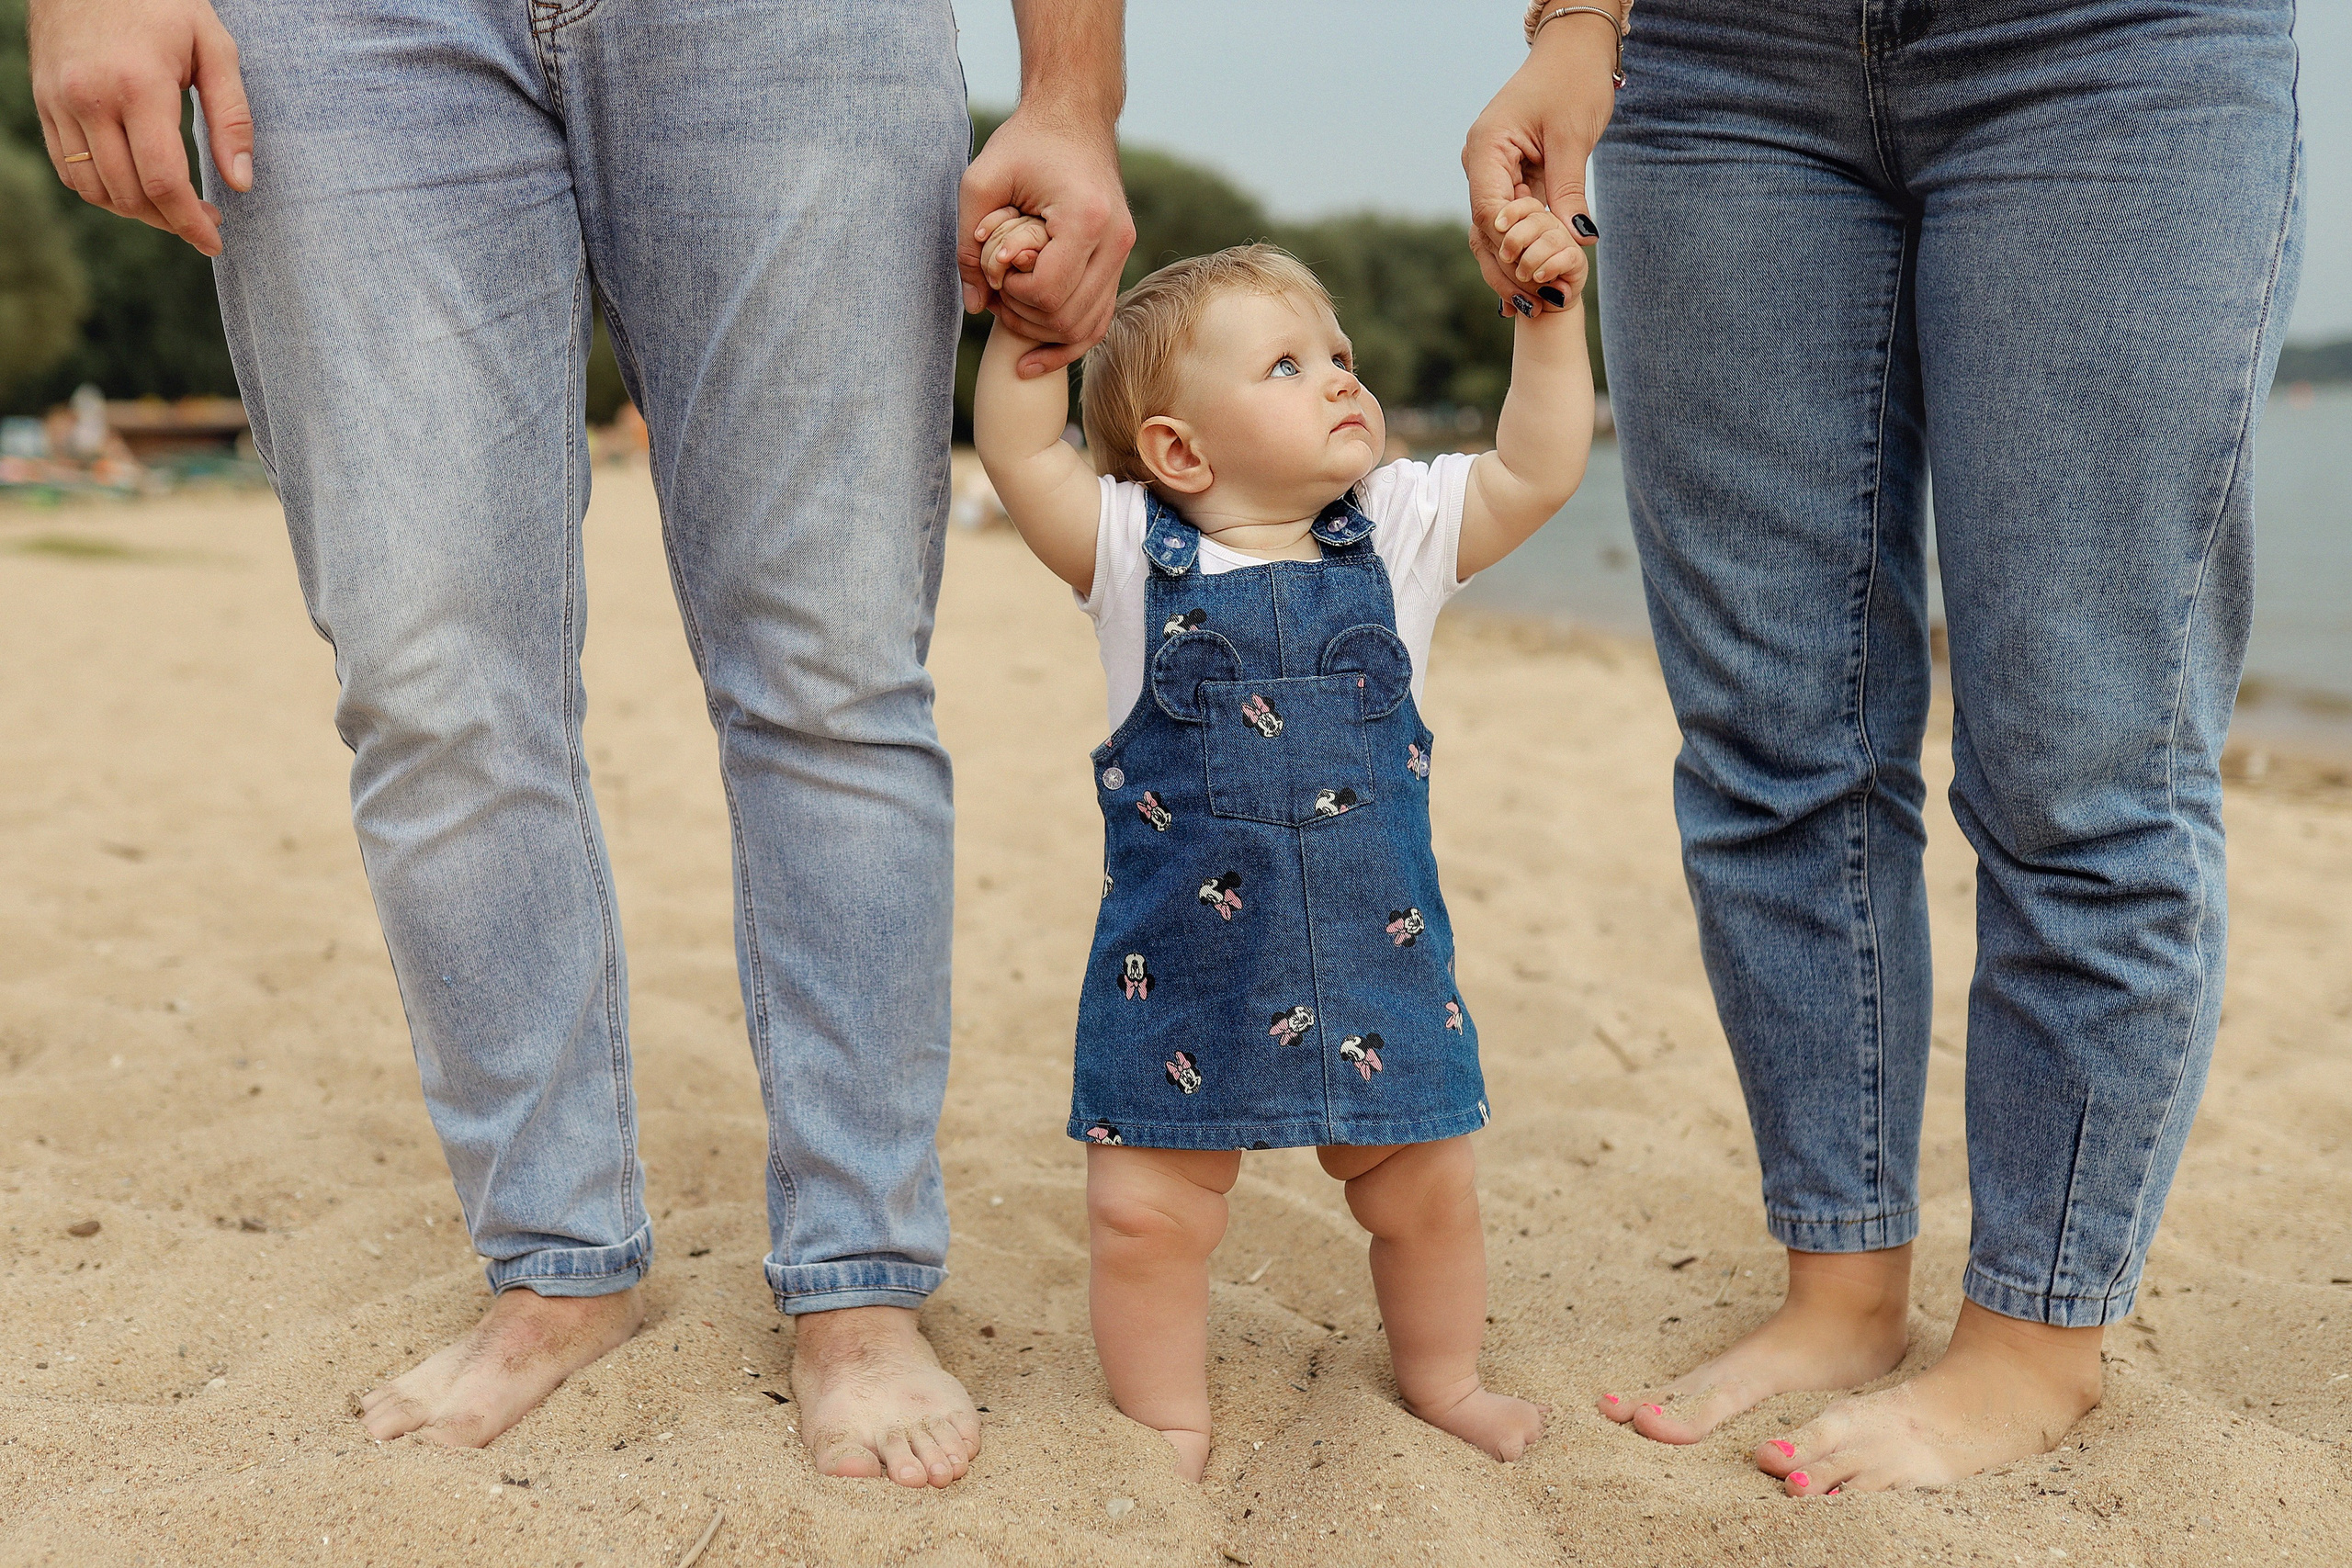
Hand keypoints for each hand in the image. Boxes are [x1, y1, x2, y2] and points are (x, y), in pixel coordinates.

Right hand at [28, 0, 253, 256]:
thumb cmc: (162, 4)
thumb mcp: (214, 48)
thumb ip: (232, 118)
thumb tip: (241, 183)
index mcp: (139, 87)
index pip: (163, 181)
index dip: (190, 222)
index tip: (214, 240)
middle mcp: (90, 99)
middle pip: (128, 194)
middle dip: (170, 221)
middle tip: (204, 221)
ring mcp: (59, 102)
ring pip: (93, 189)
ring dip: (135, 211)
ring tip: (172, 206)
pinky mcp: (43, 102)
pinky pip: (68, 169)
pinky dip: (101, 190)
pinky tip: (133, 186)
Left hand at [957, 104, 1134, 378]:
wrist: (1073, 116)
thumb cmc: (1025, 143)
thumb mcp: (980, 181)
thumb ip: (969, 245)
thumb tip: (976, 307)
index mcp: (1086, 217)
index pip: (1047, 292)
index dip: (1012, 293)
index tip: (995, 265)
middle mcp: (1115, 240)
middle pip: (1067, 317)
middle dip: (1023, 315)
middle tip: (998, 287)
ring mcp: (1123, 253)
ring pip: (1085, 328)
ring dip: (1041, 330)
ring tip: (1011, 304)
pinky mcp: (1119, 261)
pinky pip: (1097, 321)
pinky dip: (1066, 343)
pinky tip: (1034, 360)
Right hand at [1461, 12, 1618, 311]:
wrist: (1574, 54)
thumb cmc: (1572, 82)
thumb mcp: (1573, 139)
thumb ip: (1569, 192)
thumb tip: (1578, 241)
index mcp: (1486, 148)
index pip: (1487, 210)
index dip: (1507, 248)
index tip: (1530, 278)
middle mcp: (1481, 163)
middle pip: (1485, 230)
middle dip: (1508, 270)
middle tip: (1535, 307)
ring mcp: (1492, 172)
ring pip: (1494, 233)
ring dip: (1514, 268)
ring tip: (1535, 306)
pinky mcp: (1510, 179)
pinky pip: (1512, 222)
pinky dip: (1525, 251)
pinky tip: (1535, 284)